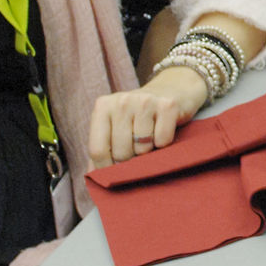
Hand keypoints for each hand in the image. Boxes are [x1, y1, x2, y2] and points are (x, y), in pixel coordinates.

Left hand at [89, 70, 204, 166]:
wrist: (172, 88)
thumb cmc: (139, 114)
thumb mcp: (115, 124)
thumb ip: (102, 147)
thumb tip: (93, 176)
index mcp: (103, 106)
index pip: (98, 150)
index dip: (106, 169)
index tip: (114, 174)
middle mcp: (122, 101)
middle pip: (121, 153)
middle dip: (130, 160)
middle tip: (137, 150)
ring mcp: (145, 101)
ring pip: (142, 148)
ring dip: (148, 150)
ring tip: (150, 138)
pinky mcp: (168, 105)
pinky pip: (162, 141)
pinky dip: (165, 144)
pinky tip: (163, 131)